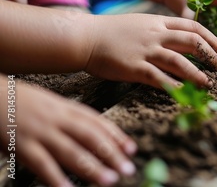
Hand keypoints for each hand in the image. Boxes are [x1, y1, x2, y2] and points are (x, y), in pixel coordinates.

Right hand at [0, 76, 136, 186]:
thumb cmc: (21, 101)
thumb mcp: (51, 104)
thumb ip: (71, 118)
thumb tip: (95, 133)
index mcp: (66, 108)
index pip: (98, 122)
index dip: (117, 136)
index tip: (131, 149)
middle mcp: (57, 119)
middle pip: (90, 137)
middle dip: (112, 154)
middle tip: (128, 168)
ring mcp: (41, 132)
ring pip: (72, 151)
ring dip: (92, 167)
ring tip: (109, 180)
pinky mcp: (22, 145)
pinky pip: (43, 165)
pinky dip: (57, 179)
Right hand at [85, 14, 216, 88]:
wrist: (85, 36)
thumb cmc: (111, 31)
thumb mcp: (140, 22)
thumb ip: (159, 29)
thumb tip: (179, 41)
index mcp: (158, 22)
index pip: (193, 26)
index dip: (211, 38)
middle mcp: (155, 34)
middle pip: (192, 42)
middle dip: (210, 55)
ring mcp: (145, 50)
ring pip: (179, 61)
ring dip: (197, 74)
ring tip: (207, 83)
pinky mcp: (134, 67)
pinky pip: (159, 78)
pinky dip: (174, 86)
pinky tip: (184, 93)